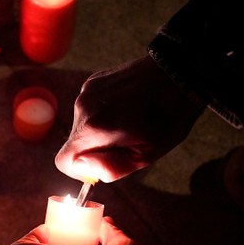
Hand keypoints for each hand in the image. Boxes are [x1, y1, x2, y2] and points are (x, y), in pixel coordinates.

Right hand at [55, 55, 202, 182]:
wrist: (179, 73)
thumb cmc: (168, 118)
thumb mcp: (146, 155)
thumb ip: (111, 168)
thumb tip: (83, 169)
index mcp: (93, 127)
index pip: (64, 161)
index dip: (82, 170)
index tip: (105, 163)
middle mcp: (82, 107)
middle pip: (75, 143)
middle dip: (96, 148)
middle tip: (127, 140)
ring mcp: (86, 91)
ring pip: (82, 125)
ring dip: (100, 130)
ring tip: (129, 120)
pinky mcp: (92, 81)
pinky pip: (89, 108)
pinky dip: (103, 112)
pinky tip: (127, 106)